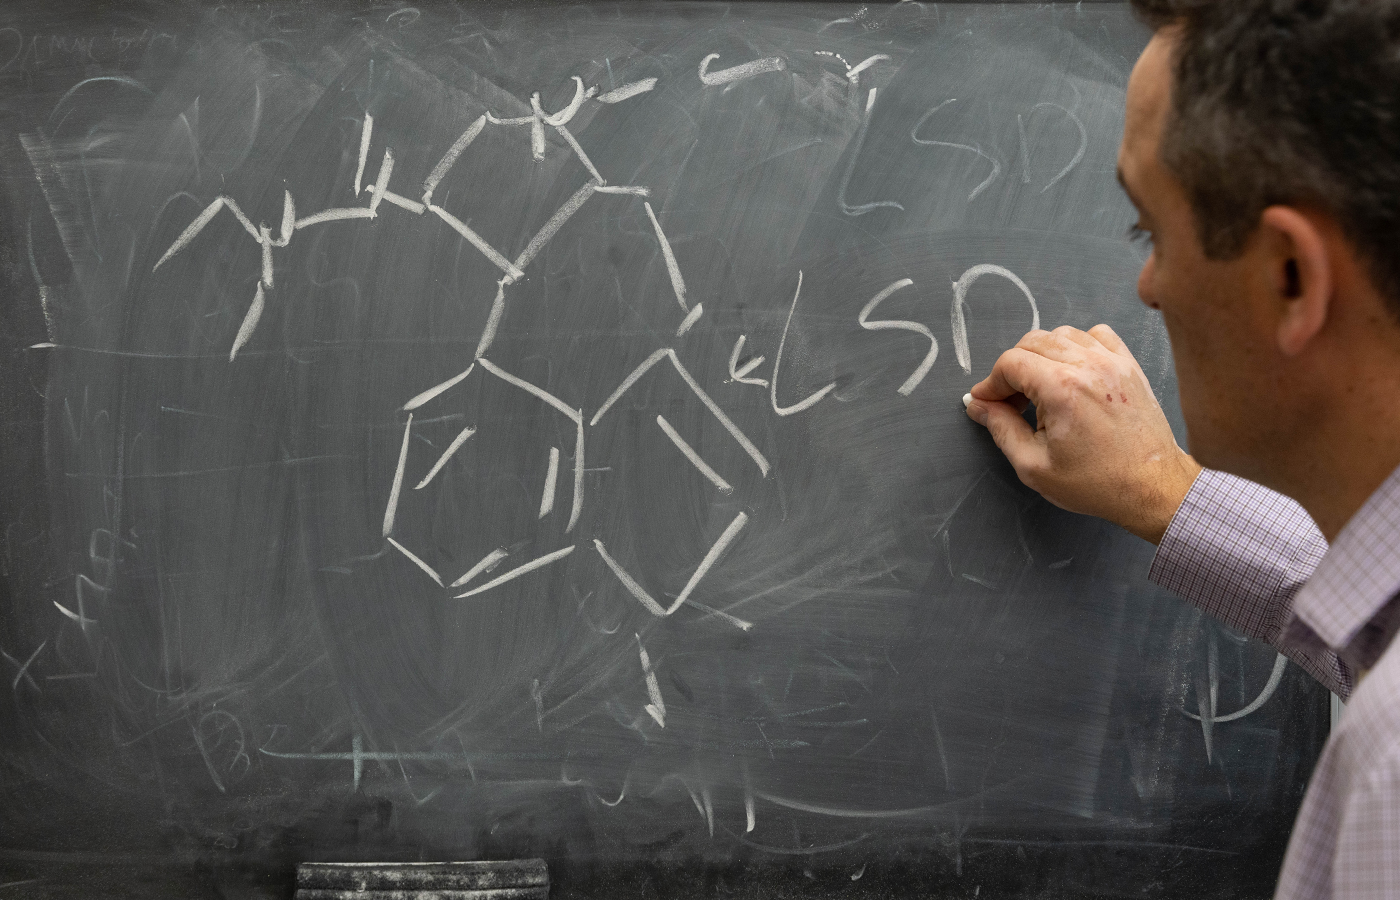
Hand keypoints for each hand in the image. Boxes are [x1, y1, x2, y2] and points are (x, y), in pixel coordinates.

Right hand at [963, 324, 1201, 543]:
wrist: (1152, 486)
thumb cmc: (1097, 482)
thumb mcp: (1034, 466)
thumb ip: (1001, 428)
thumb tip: (978, 405)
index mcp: (1061, 389)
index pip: (1010, 362)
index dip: (991, 383)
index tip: (986, 402)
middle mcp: (1087, 365)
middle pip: (1032, 342)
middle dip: (1012, 369)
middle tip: (1011, 402)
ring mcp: (1112, 361)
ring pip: (1061, 334)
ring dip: (1041, 355)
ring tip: (1041, 389)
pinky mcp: (1128, 364)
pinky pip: (1095, 334)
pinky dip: (1076, 345)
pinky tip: (1072, 372)